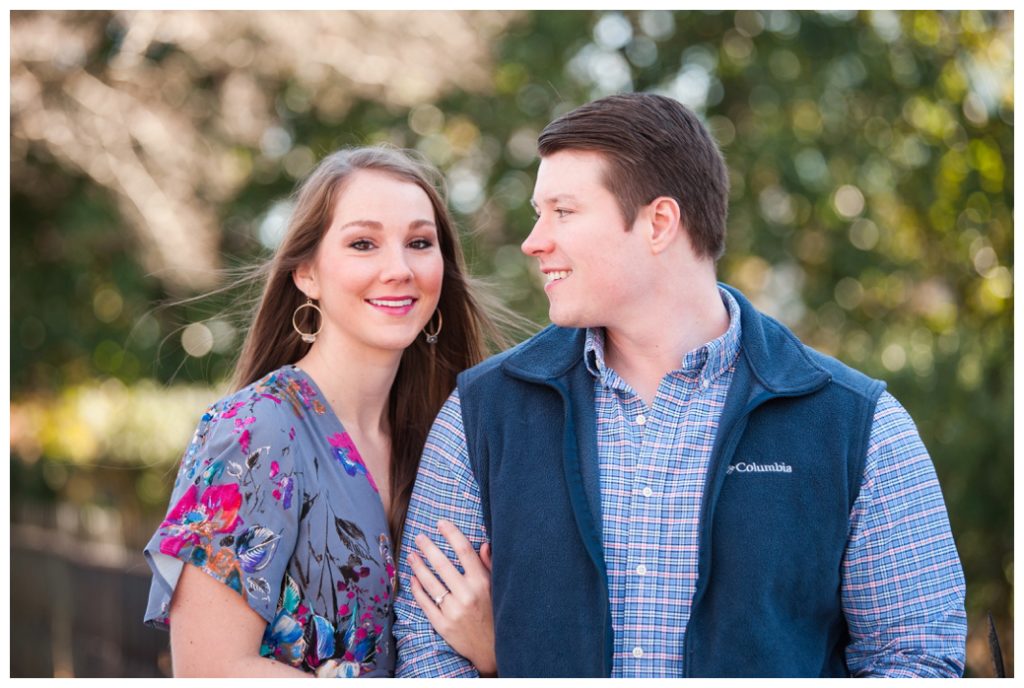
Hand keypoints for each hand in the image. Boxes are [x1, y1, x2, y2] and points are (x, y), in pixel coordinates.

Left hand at [408, 519, 495, 675]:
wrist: (492, 649)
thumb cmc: (495, 613)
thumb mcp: (498, 589)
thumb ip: (489, 566)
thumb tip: (484, 544)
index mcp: (482, 582)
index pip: (464, 550)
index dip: (451, 533)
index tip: (441, 523)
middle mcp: (467, 595)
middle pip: (442, 564)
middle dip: (428, 547)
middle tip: (419, 537)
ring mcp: (453, 611)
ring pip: (430, 582)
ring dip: (418, 566)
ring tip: (412, 555)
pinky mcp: (442, 625)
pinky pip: (425, 602)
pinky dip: (417, 589)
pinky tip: (413, 578)